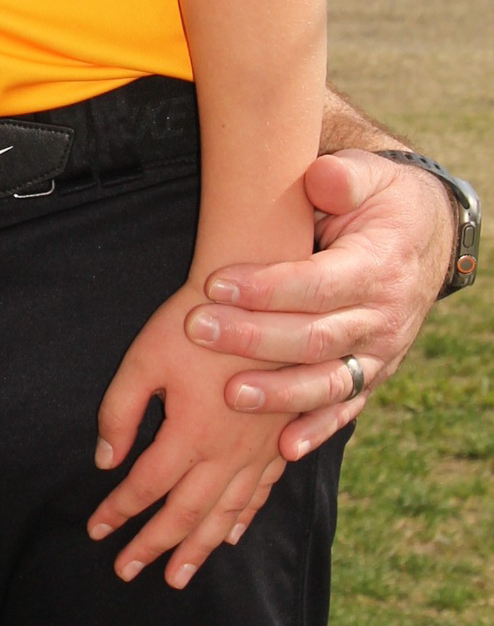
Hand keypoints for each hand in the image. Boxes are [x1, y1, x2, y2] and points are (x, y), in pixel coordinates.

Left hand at [88, 285, 290, 589]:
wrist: (262, 299)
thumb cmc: (193, 323)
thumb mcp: (142, 359)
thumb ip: (119, 412)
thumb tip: (105, 461)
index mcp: (190, 434)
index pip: (144, 487)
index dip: (117, 511)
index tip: (96, 531)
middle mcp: (228, 452)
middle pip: (185, 513)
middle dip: (153, 546)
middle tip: (127, 571)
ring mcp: (260, 450)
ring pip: (224, 513)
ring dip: (197, 547)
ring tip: (178, 576)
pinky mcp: (280, 441)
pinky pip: (260, 493)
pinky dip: (241, 519)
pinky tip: (229, 536)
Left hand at [182, 148, 456, 459]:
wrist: (427, 234)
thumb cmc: (381, 200)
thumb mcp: (370, 177)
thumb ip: (346, 177)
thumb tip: (322, 177)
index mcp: (377, 267)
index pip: (318, 284)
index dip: (267, 288)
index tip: (214, 284)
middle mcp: (383, 316)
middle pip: (315, 336)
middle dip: (254, 338)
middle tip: (198, 329)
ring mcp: (381, 352)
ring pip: (329, 380)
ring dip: (280, 393)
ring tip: (232, 395)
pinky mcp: (374, 374)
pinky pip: (346, 406)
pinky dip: (318, 429)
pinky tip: (284, 448)